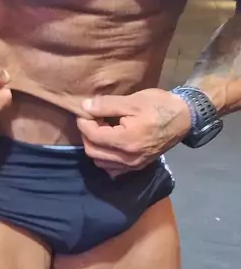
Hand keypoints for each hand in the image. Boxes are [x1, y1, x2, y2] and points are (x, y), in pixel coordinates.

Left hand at [76, 88, 191, 176]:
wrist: (184, 118)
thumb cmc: (159, 106)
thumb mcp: (132, 100)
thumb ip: (106, 105)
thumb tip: (84, 107)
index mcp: (126, 141)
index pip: (92, 136)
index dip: (84, 122)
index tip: (87, 110)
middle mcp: (128, 158)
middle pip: (92, 151)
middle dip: (87, 134)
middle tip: (93, 119)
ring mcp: (133, 165)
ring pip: (100, 161)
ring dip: (94, 145)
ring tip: (102, 129)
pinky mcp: (137, 166)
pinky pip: (112, 168)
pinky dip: (105, 156)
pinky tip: (110, 142)